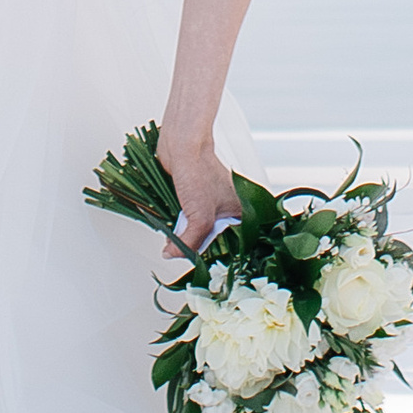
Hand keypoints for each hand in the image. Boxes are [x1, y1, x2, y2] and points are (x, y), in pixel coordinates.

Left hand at [158, 121, 236, 262]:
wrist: (181, 146)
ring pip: (199, 232)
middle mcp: (229, 210)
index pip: (234, 245)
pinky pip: (187, 222)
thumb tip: (173, 254)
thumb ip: (189, 242)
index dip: (219, 257)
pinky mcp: (194, 200)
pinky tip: (171, 230)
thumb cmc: (199, 170)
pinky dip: (178, 227)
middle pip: (215, 241)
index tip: (204, 267)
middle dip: (200, 248)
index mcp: (242, 213)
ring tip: (176, 243)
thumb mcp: (200, 218)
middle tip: (185, 255)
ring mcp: (211, 205)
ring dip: (186, 238)